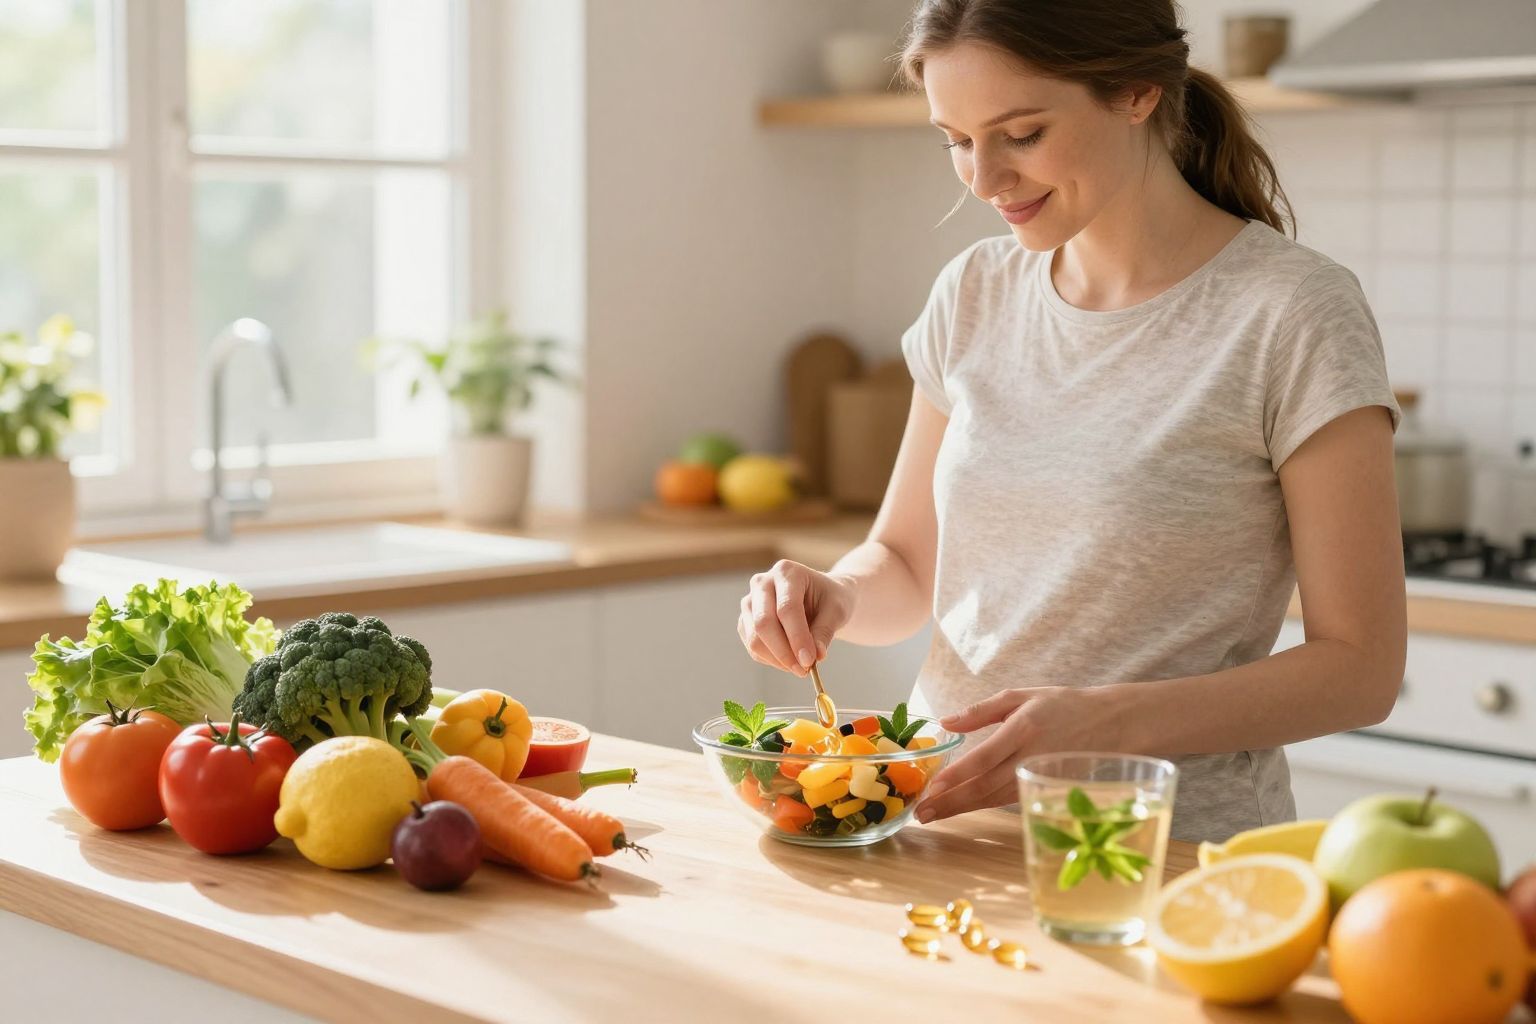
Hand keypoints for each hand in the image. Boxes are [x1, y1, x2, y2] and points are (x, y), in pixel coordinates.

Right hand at [737, 560, 855, 675]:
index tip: (810, 661)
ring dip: (777, 659)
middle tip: (804, 670)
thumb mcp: (837, 610)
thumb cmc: (830, 599)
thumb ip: (825, 631)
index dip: (797, 637)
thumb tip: (816, 656)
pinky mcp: (746, 620)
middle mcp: (762, 582)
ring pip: (754, 638)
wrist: (821, 597)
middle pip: (764, 623)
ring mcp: (750, 602)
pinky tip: (790, 662)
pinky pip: (752, 647)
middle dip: (784, 652)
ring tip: (801, 667)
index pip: (786, 608)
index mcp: (786, 572)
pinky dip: (771, 660)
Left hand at [916, 686, 1120, 822]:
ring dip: (962, 809)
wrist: (1113, 723)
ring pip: (994, 798)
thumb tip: (945, 722)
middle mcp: (1030, 757)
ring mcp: (1038, 776)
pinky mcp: (1044, 788)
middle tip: (921, 813)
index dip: (958, 775)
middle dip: (951, 802)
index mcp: (1024, 729)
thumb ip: (981, 710)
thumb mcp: (1022, 695)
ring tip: (932, 815)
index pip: (985, 757)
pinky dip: (982, 806)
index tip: (932, 786)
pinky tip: (961, 809)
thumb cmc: (1063, 705)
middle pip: (985, 786)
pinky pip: (1007, 800)